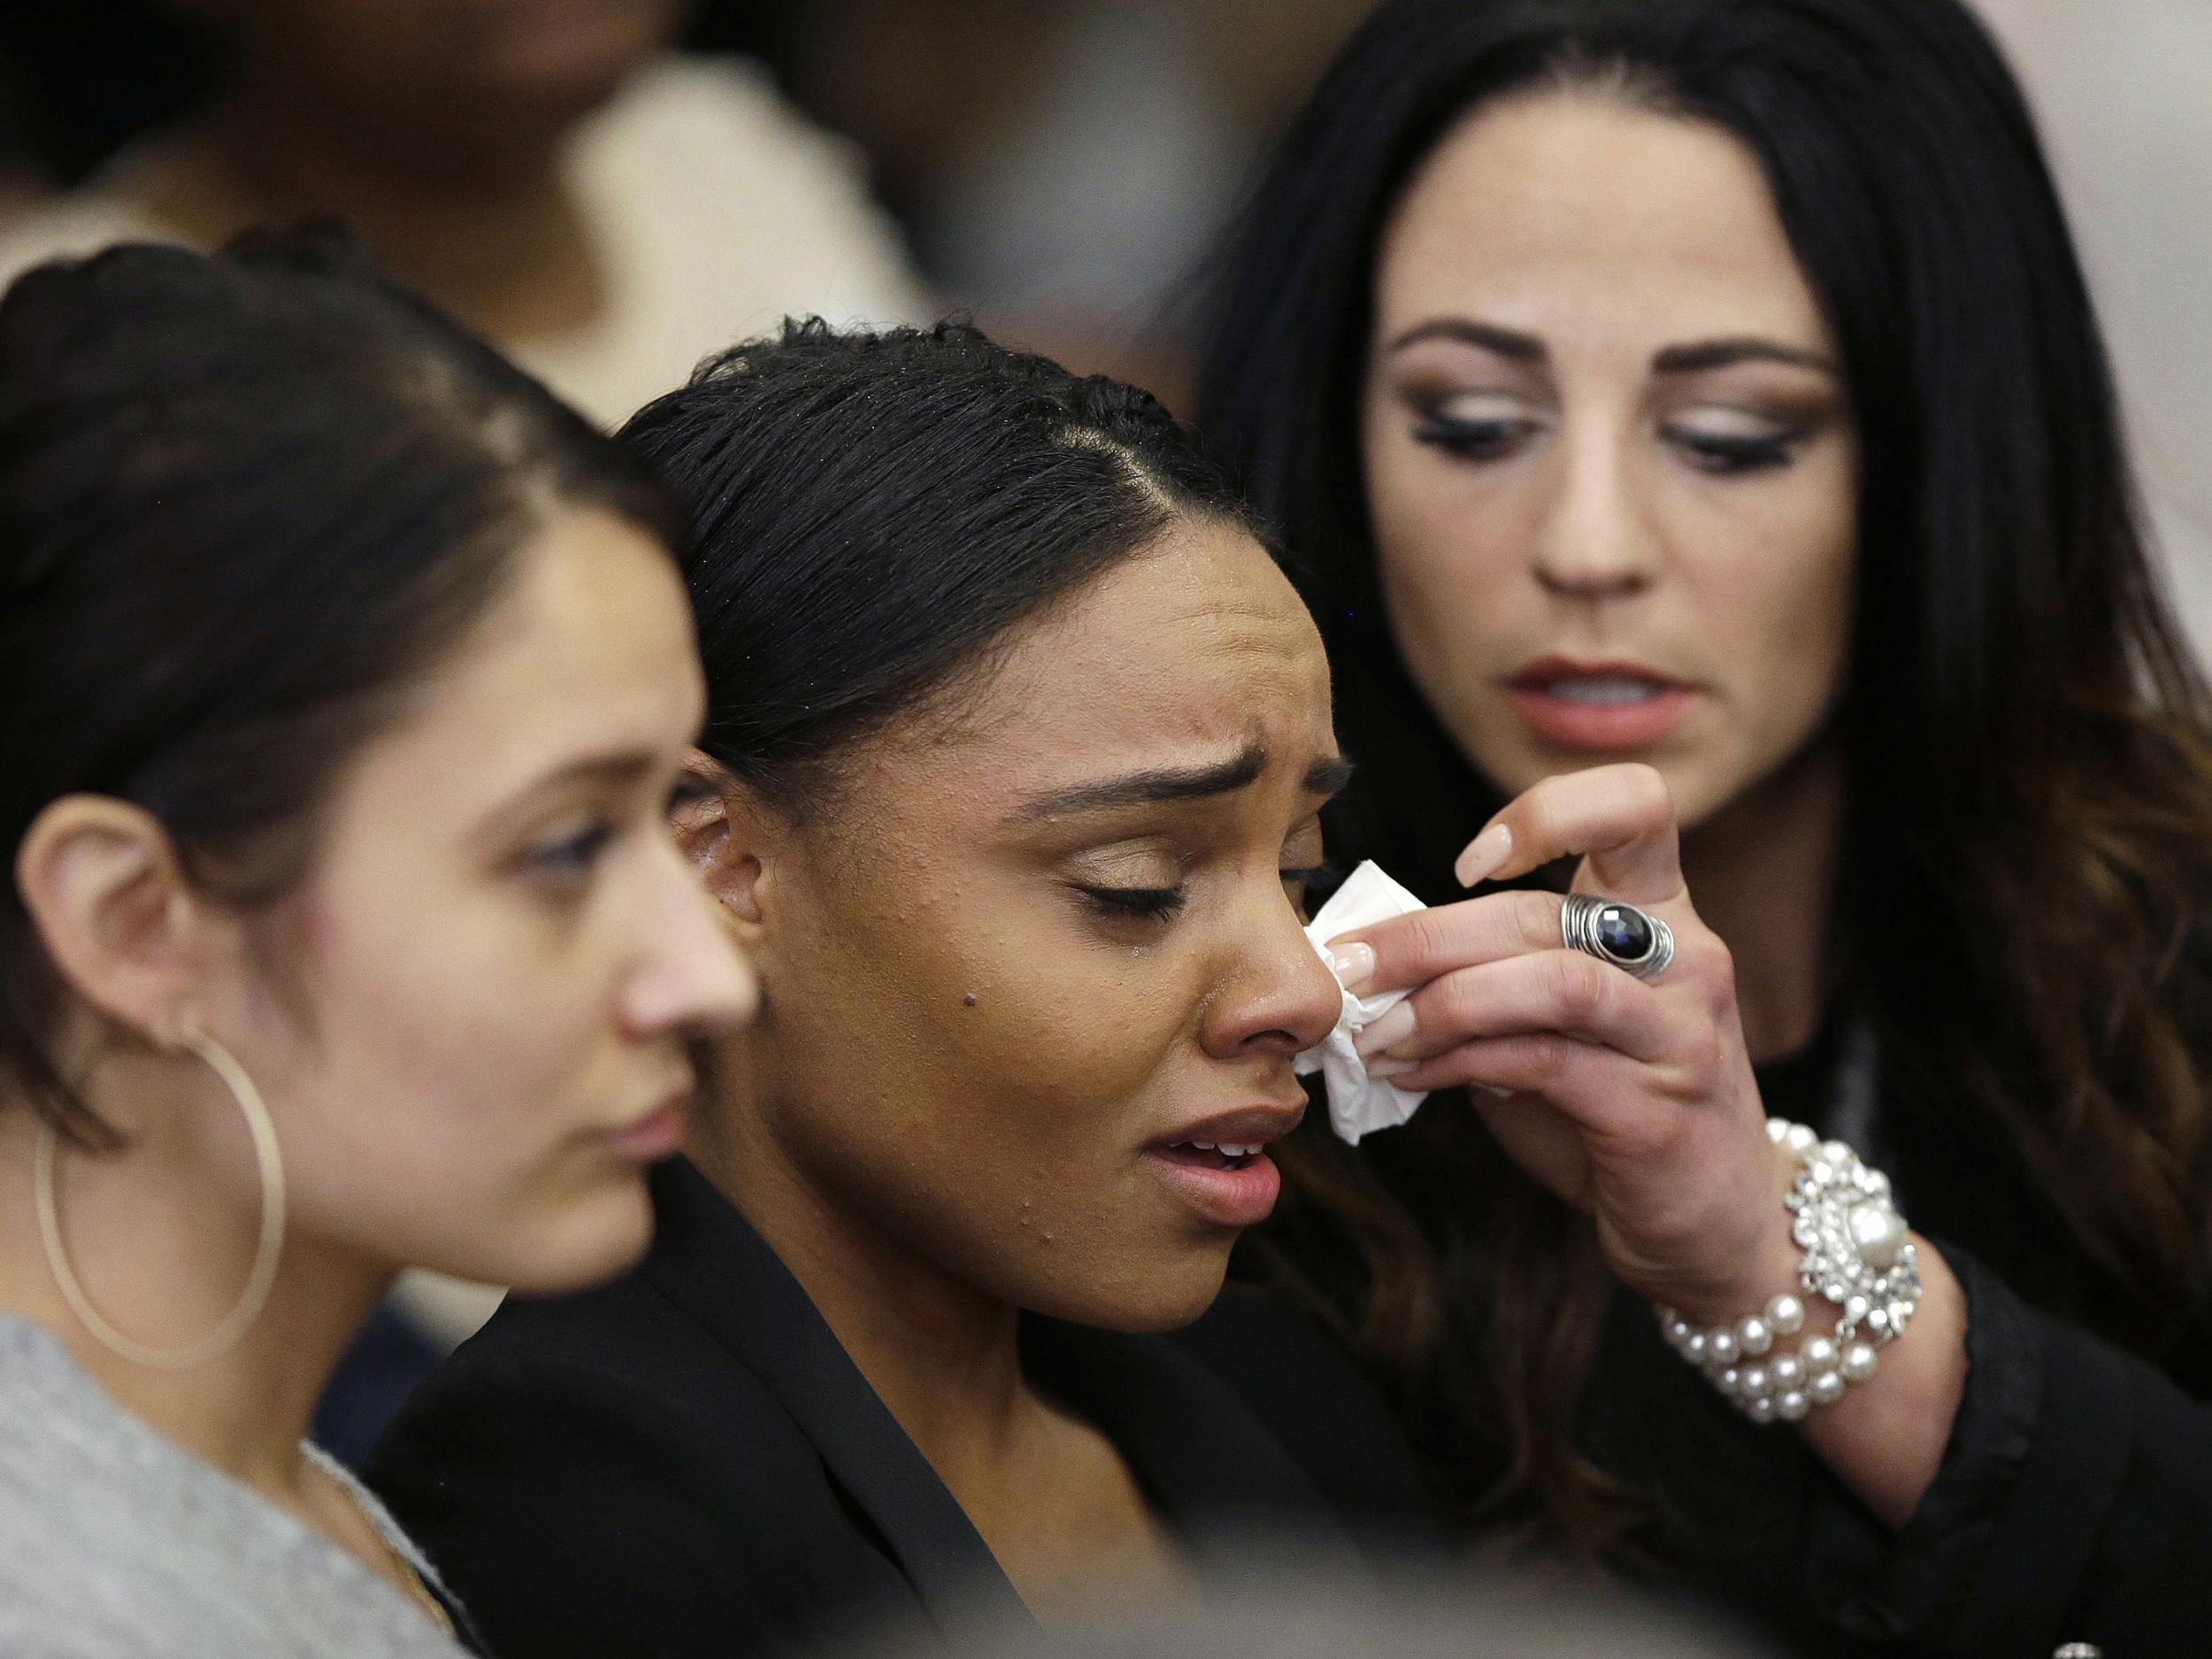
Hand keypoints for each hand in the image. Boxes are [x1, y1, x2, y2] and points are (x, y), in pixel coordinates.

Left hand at [1336, 763, 1793, 1317]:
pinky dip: (1460, 1063)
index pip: (1637, 807)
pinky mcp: (1657, 1109)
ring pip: (1550, 981)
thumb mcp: (1559, 1023)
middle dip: (1424, 938)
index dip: (1550, 811)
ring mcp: (1678, 1033)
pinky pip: (1543, 1062)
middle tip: (1348, 967)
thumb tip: (1375, 960)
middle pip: (1543, 911)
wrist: (1711, 1224)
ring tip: (1376, 1035)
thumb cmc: (1618, 1108)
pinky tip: (1413, 1076)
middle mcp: (1684, 958)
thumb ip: (1493, 978)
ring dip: (1441, 1003)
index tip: (1469, 863)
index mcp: (1661, 914)